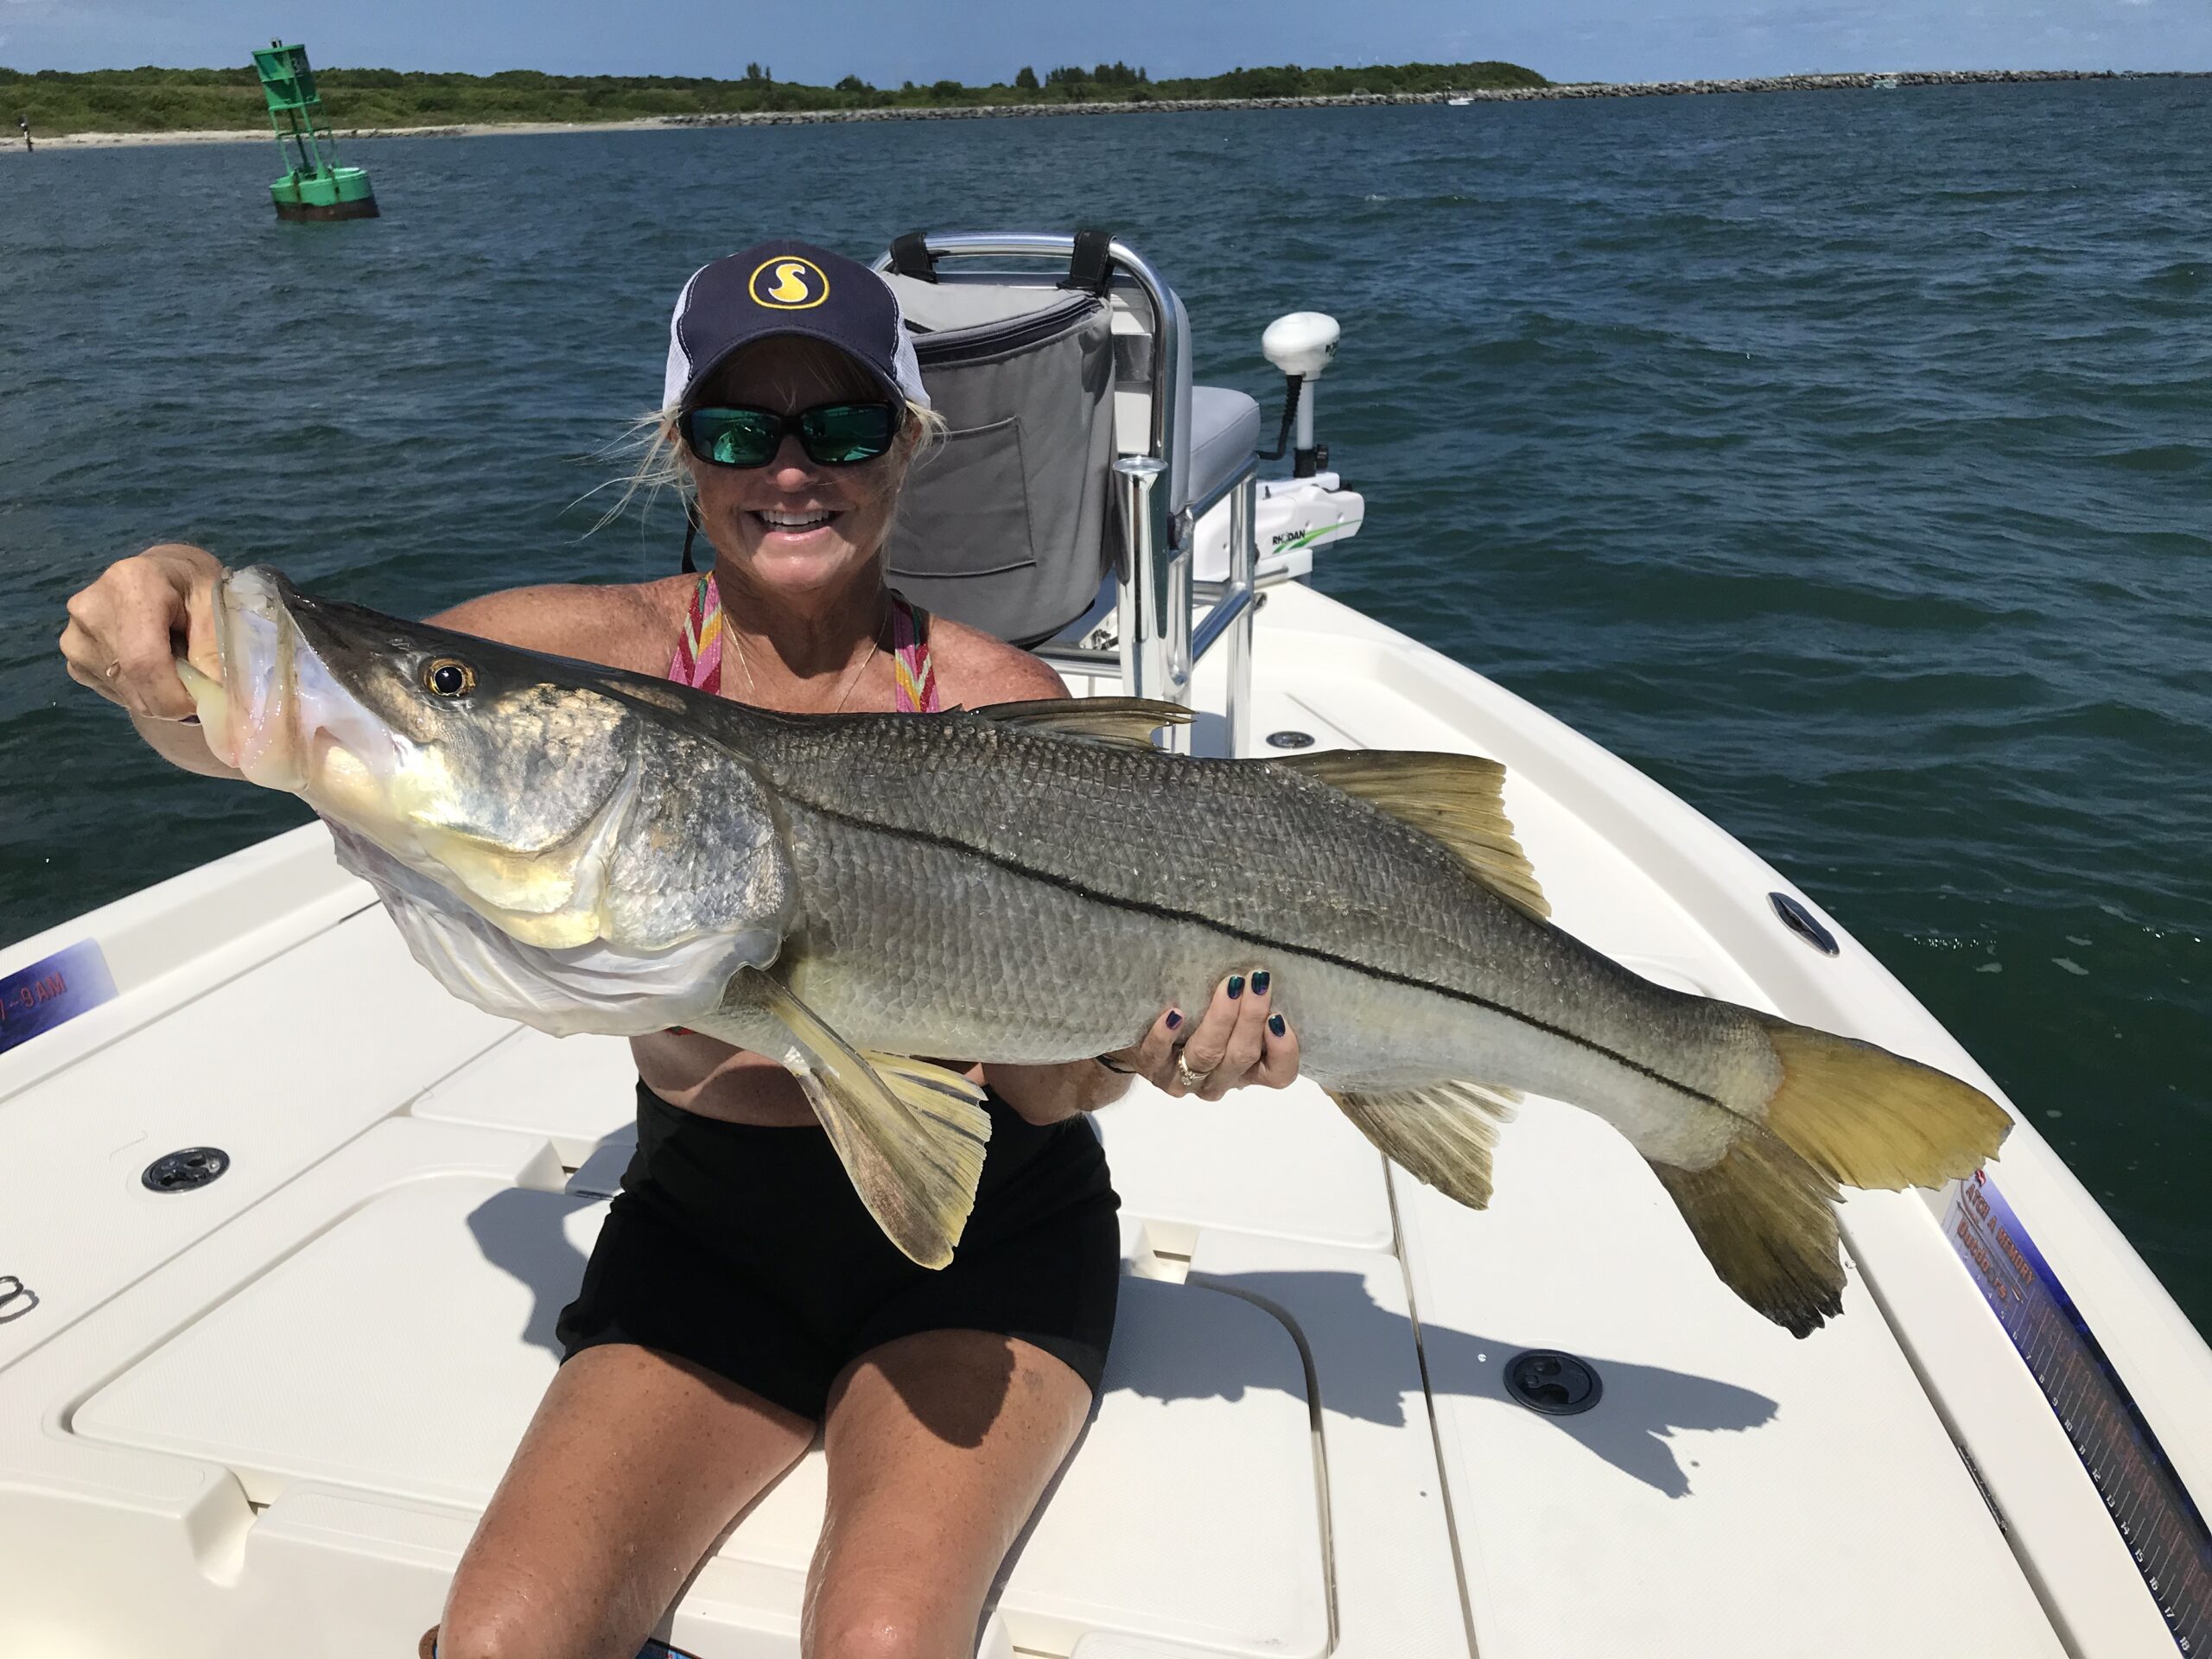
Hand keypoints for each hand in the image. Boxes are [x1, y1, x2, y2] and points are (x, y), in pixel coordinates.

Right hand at [59, 543, 224, 720]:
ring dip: (158, 694)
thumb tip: (214, 699)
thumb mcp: (218, 607)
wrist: (162, 574)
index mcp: (132, 584)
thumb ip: (215, 651)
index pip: (144, 660)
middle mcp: (92, 608)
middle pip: (134, 681)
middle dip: (173, 699)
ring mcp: (75, 634)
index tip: (202, 704)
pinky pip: (114, 692)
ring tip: (173, 660)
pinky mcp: (73, 656)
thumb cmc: (195, 587)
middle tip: (198, 684)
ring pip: (126, 693)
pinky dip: (140, 691)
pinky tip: (150, 662)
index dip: (174, 696)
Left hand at [1104, 969, 1300, 1100]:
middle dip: (1251, 1017)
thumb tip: (1265, 976)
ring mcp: (1183, 1080)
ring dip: (1220, 1020)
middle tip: (1257, 980)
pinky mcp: (1151, 1068)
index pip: (1278, 1075)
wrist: (1142, 1037)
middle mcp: (1218, 1081)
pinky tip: (1175, 1013)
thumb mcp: (1232, 1016)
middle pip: (1241, 1056)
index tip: (1279, 1016)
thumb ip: (1251, 1007)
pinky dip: (1166, 1035)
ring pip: (1206, 1055)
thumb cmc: (1199, 1019)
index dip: (1284, 1051)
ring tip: (1228, 987)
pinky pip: (1158, 1055)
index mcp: (1246, 1071)